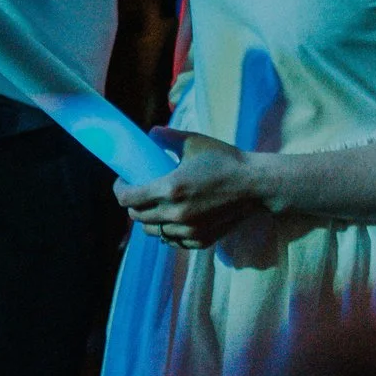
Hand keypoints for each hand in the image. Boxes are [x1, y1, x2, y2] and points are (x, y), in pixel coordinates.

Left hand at [115, 130, 264, 248]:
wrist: (255, 186)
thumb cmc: (225, 160)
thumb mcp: (194, 141)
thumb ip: (167, 137)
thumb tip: (149, 133)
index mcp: (170, 189)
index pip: (129, 199)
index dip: (120, 190)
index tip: (123, 181)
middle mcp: (176, 214)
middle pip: (137, 218)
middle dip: (132, 205)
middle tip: (138, 191)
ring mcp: (188, 231)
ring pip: (154, 232)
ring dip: (149, 220)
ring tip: (154, 206)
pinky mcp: (201, 241)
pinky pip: (172, 241)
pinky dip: (167, 232)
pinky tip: (172, 219)